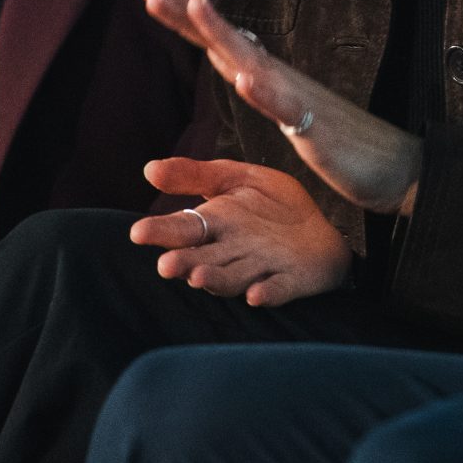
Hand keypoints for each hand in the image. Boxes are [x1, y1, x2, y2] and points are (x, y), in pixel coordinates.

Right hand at [131, 157, 353, 305]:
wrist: (323, 227)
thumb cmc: (274, 205)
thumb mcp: (239, 179)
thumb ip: (198, 175)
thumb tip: (149, 168)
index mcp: (215, 226)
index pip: (183, 228)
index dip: (161, 231)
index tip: (139, 232)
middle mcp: (230, 252)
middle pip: (202, 259)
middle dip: (184, 263)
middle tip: (166, 265)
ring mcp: (258, 269)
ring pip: (231, 278)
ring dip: (216, 279)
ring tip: (199, 276)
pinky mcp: (287, 283)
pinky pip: (274, 290)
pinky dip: (265, 293)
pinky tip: (255, 294)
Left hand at [141, 0, 422, 214]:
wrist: (394, 167)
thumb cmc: (341, 143)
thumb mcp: (289, 111)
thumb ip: (263, 86)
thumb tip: (238, 62)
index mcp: (268, 79)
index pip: (217, 42)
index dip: (183, 17)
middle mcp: (280, 79)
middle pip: (225, 40)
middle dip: (186, 13)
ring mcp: (298, 100)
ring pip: (253, 61)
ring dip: (224, 34)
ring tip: (196, 4)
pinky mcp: (316, 127)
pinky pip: (287, 108)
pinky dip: (265, 93)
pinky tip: (245, 80)